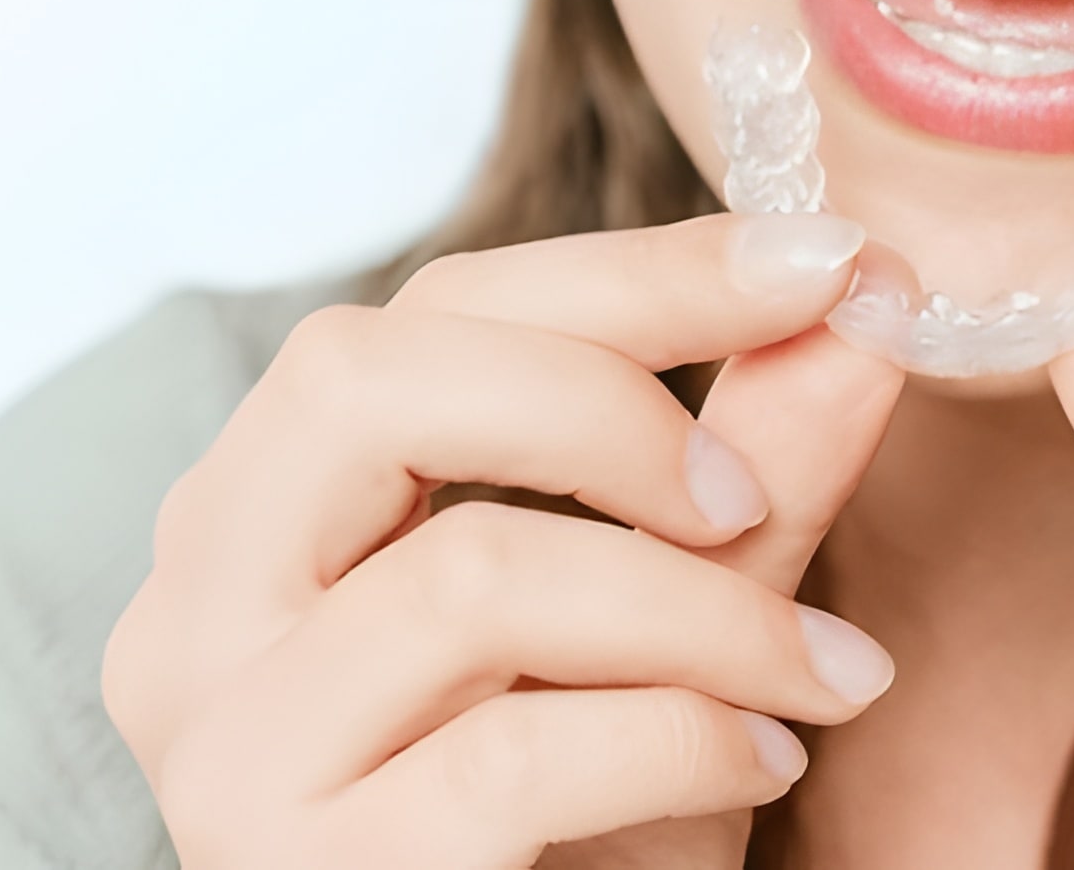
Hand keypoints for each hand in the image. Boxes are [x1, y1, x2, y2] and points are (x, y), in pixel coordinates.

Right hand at [102, 213, 903, 869]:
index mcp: (277, 510)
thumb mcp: (678, 625)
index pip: (434, 313)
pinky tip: (767, 762)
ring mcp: (230, 744)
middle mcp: (203, 608)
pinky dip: (686, 737)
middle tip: (753, 498)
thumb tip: (869, 303)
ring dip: (704, 613)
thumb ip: (754, 465)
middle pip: (369, 381)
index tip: (828, 261)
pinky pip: (517, 752)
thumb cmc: (589, 820)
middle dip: (612, 404)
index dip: (641, 273)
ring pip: (471, 576)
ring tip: (825, 675)